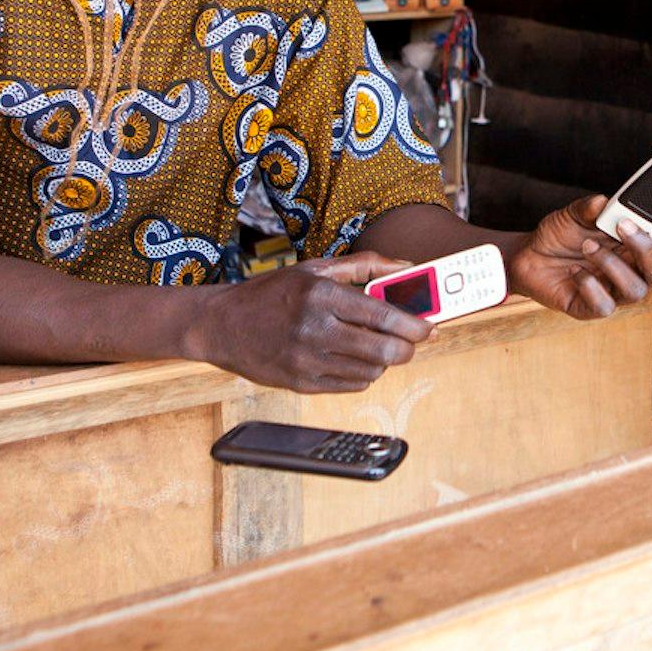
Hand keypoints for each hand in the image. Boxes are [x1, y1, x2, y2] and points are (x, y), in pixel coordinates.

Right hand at [181, 252, 432, 392]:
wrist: (223, 325)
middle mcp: (315, 330)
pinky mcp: (301, 384)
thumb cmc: (273, 292)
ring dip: (386, 362)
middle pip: (382, 351)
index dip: (413, 325)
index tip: (429, 327)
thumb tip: (408, 267)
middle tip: (412, 341)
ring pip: (370, 372)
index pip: (381, 316)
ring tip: (381, 347)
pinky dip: (365, 375)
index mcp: (320, 296)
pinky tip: (358, 360)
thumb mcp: (315, 268)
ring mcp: (307, 361)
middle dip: (407, 349)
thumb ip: (365, 265)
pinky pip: (350, 385)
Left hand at [509, 196, 651, 319]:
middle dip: (647, 251)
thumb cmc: (561, 235)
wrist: (529, 254)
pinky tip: (576, 272)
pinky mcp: (590, 308)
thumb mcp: (575, 214)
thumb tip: (605, 201)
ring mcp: (612, 292)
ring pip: (635, 290)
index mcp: (635, 249)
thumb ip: (591, 207)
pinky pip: (604, 306)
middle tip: (624, 228)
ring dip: (613, 265)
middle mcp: (630, 272)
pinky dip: (591, 287)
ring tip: (587, 247)